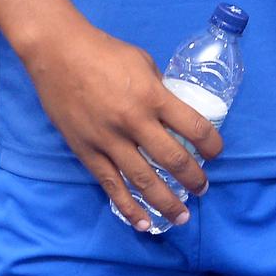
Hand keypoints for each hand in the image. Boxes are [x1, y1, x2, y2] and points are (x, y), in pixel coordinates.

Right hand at [21, 17, 221, 230]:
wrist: (58, 54)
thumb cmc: (105, 52)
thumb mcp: (144, 63)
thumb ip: (159, 91)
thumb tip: (172, 113)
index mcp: (153, 96)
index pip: (193, 127)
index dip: (211, 144)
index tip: (217, 153)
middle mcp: (134, 122)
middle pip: (172, 159)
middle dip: (193, 179)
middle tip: (203, 189)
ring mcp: (108, 140)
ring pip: (144, 180)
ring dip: (166, 202)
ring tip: (182, 217)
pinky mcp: (86, 151)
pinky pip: (111, 185)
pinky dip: (128, 207)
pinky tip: (143, 223)